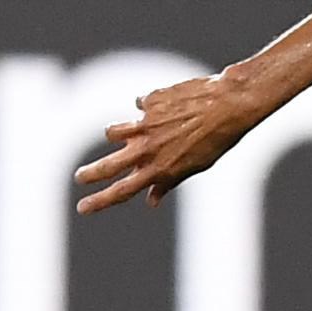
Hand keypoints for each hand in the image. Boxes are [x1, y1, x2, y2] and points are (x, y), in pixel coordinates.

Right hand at [72, 72, 266, 214]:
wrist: (231, 104)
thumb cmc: (219, 138)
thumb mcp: (197, 165)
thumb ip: (169, 181)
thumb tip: (151, 200)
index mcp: (161, 169)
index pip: (123, 191)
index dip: (100, 201)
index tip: (82, 207)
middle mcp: (149, 149)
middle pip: (108, 166)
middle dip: (91, 173)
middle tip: (80, 177)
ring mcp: (145, 125)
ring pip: (113, 132)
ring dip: (115, 134)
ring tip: (120, 134)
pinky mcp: (148, 102)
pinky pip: (140, 105)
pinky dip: (150, 107)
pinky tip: (170, 104)